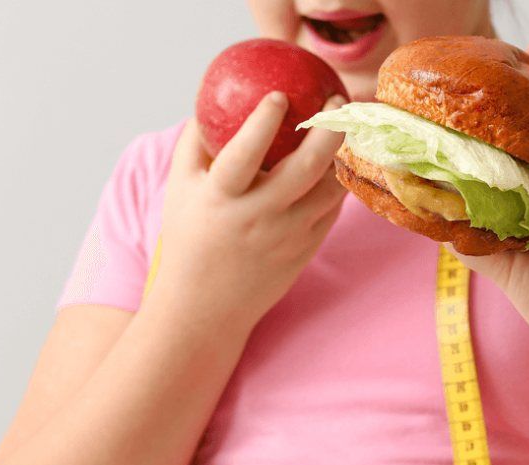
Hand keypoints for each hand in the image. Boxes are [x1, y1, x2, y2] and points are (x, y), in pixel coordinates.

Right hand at [151, 92, 346, 326]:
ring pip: (329, 189)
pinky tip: (340, 160)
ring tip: (348, 125)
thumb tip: (209, 99)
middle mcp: (258, 217)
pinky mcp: (307, 249)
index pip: (243, 154)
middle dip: (327, 129)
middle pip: (304, 169)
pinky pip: (332, 209)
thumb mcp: (180, 189)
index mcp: (222, 199)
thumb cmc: (190, 238)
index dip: (262, 123)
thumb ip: (194, 143)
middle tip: (338, 101)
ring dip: (343, 153)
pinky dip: (339, 181)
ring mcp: (288, 236)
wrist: (206, 307)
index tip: (278, 94)